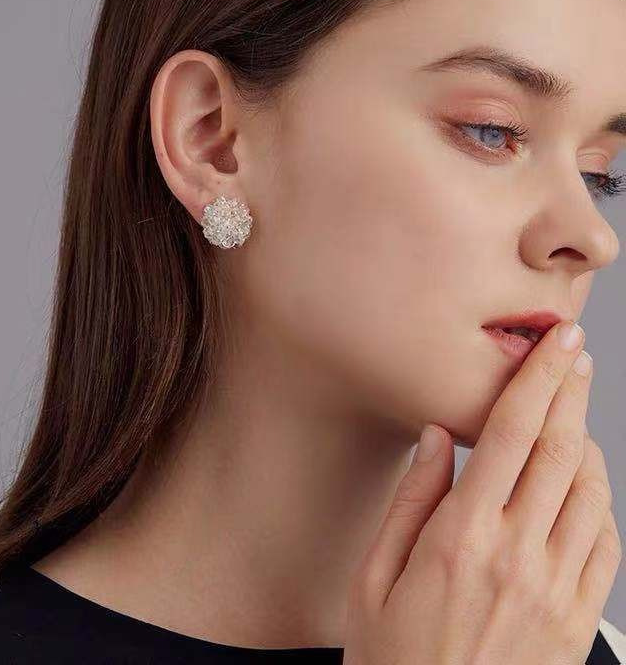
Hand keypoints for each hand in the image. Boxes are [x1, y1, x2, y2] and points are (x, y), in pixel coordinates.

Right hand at [343, 321, 620, 663]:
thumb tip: (439, 439)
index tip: (554, 345)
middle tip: (572, 355)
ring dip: (587, 440)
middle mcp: (517, 557)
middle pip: (558, 450)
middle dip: (570, 391)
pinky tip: (584, 483)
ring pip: (591, 492)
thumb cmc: (394, 656)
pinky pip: (606, 545)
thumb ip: (412, 499)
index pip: (510, 435)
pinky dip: (603, 500)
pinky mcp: (578, 623)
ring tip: (573, 413)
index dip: (536, 381)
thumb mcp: (374, 575)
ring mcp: (556, 592)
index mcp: (461, 538)